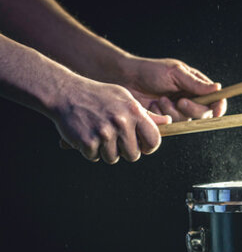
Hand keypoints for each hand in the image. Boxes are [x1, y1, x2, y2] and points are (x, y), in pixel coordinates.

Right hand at [51, 80, 171, 163]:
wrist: (65, 93)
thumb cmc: (97, 95)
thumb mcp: (125, 98)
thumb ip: (145, 113)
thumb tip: (168, 121)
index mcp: (134, 112)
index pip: (154, 140)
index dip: (149, 146)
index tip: (143, 146)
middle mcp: (121, 123)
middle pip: (133, 155)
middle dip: (125, 151)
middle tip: (116, 141)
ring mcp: (104, 133)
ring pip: (113, 158)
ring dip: (106, 151)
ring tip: (99, 135)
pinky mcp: (87, 142)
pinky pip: (94, 157)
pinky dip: (90, 151)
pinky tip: (87, 135)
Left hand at [119, 57, 226, 120]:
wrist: (126, 79)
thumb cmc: (150, 71)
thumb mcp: (175, 72)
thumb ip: (196, 83)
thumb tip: (218, 88)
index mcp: (197, 86)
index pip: (216, 100)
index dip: (219, 107)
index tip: (216, 112)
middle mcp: (191, 99)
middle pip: (204, 113)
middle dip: (192, 109)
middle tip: (180, 101)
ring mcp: (178, 110)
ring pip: (187, 120)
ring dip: (173, 111)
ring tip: (160, 99)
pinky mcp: (166, 119)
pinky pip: (172, 125)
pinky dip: (163, 116)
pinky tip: (154, 106)